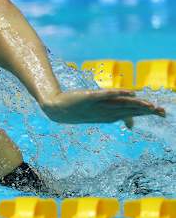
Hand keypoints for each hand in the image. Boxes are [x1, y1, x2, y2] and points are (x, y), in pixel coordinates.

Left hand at [41, 89, 165, 125]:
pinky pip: (104, 95)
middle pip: (129, 110)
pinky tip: (128, 93)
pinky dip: (116, 94)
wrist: (56, 109)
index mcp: (109, 116)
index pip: (132, 113)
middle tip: (161, 111)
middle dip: (145, 110)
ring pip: (120, 104)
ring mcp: (97, 105)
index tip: (162, 113)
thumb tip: (132, 124)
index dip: (147, 113)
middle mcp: (105, 112)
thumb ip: (117, 115)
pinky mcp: (89, 97)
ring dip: (135, 104)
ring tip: (149, 105)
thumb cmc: (79, 111)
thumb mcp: (99, 115)